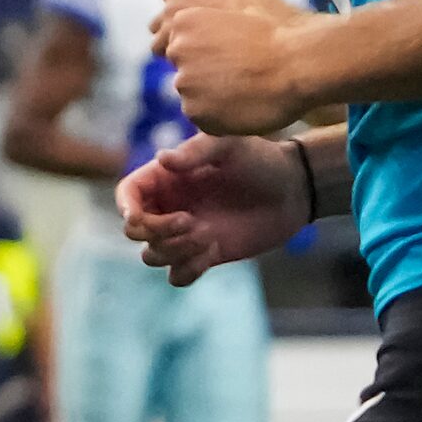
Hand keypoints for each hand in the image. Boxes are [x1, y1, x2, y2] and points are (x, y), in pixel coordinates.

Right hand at [118, 132, 309, 285]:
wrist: (294, 190)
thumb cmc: (259, 160)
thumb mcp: (229, 145)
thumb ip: (195, 152)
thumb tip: (161, 159)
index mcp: (165, 178)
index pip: (127, 196)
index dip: (127, 209)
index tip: (144, 216)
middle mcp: (169, 207)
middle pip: (134, 231)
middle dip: (156, 231)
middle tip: (191, 222)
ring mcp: (185, 234)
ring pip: (152, 256)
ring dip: (174, 251)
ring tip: (208, 237)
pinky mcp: (205, 256)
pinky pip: (178, 276)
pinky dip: (187, 271)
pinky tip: (213, 253)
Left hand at [153, 0, 321, 134]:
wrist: (299, 61)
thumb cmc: (284, 27)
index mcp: (184, 19)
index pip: (181, 45)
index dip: (210, 54)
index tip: (235, 58)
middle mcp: (177, 48)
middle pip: (185, 69)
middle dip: (206, 74)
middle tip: (241, 75)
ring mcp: (184, 80)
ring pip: (193, 93)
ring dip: (213, 95)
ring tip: (246, 90)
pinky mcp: (194, 110)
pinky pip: (202, 117)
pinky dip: (218, 116)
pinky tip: (244, 106)